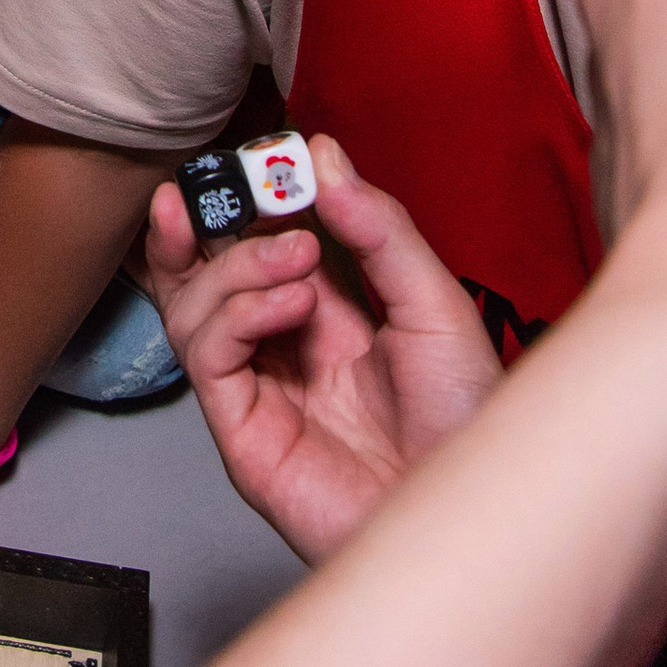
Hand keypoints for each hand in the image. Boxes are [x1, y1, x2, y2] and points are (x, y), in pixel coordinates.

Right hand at [146, 138, 502, 564]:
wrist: (473, 512)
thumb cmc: (467, 423)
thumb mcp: (434, 302)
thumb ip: (379, 229)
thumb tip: (322, 155)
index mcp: (330, 313)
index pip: (260, 242)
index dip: (249, 197)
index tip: (265, 155)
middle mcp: (284, 346)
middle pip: (202, 272)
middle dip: (203, 221)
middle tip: (236, 185)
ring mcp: (259, 388)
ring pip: (193, 307)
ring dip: (236, 265)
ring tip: (299, 258)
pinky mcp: (243, 431)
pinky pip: (206, 355)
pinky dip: (237, 315)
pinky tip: (292, 306)